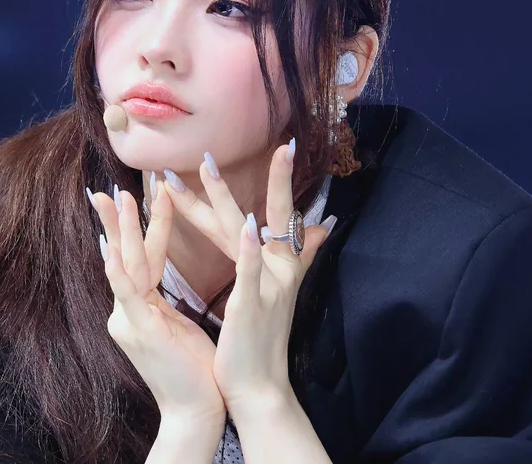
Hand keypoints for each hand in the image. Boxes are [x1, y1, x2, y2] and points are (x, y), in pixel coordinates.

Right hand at [90, 180, 224, 423]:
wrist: (196, 409)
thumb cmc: (195, 369)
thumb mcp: (179, 324)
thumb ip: (167, 299)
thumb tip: (162, 275)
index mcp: (140, 307)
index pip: (140, 257)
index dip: (140, 226)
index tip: (137, 196)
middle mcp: (127, 311)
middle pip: (123, 255)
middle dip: (118, 220)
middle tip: (108, 188)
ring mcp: (129, 320)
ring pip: (125, 266)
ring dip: (122, 231)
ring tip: (119, 199)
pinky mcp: (140, 330)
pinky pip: (129, 293)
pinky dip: (119, 269)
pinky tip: (111, 249)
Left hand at [164, 142, 333, 415]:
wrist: (260, 387)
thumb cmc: (262, 341)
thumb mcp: (282, 291)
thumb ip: (303, 255)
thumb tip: (326, 226)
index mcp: (276, 264)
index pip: (276, 214)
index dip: (279, 180)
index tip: (283, 145)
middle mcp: (276, 269)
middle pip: (265, 213)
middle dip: (246, 179)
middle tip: (220, 146)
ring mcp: (267, 285)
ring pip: (245, 232)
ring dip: (225, 197)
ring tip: (205, 168)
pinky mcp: (253, 304)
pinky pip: (251, 271)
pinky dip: (251, 248)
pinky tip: (250, 225)